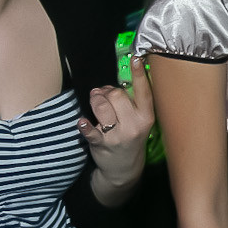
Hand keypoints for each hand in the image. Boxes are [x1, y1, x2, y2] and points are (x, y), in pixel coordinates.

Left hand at [78, 55, 153, 189]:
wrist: (124, 169)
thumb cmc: (129, 138)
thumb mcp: (138, 121)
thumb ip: (130, 102)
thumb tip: (109, 86)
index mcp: (146, 117)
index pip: (144, 92)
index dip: (139, 74)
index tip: (136, 58)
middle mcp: (134, 125)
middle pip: (117, 94)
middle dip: (106, 91)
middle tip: (103, 96)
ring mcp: (118, 136)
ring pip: (102, 105)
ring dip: (95, 100)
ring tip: (94, 103)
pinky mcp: (102, 144)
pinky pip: (90, 130)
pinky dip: (84, 125)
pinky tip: (82, 123)